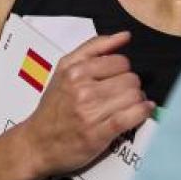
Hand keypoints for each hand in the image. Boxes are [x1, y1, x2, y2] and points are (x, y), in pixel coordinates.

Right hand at [17, 32, 152, 176]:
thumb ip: (95, 48)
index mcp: (75, 71)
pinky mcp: (98, 134)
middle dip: (131, 86)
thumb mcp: (64, 69)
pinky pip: (131, 116)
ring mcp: (90, 112)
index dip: (123, 70)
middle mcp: (82, 90)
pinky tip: (143, 110)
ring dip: (137, 101)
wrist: (37, 143)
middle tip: (121, 94)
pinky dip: (142, 112)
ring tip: (127, 105)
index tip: (116, 79)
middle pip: (131, 79)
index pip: (120, 61)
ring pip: (134, 96)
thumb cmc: (53, 107)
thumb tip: (125, 36)